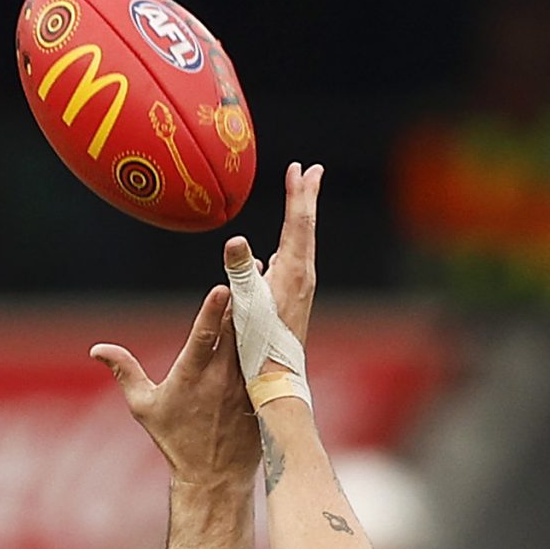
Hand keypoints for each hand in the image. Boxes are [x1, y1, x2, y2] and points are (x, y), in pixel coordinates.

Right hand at [91, 283, 260, 486]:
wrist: (215, 477)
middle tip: (250, 265)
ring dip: (260, 309)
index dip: (212, 313)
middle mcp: (222, 379)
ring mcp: (246, 384)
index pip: (203, 340)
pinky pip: (267, 355)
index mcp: (192, 378)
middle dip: (243, 297)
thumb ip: (125, 372)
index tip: (221, 287)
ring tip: (265, 275)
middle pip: (235, 330)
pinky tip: (278, 306)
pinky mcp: (260, 391)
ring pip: (255, 338)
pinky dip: (271, 332)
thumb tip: (97, 348)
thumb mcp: (144, 408)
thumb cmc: (176, 440)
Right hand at [221, 161, 322, 350]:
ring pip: (303, 243)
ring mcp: (300, 289)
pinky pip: (295, 260)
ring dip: (302, 218)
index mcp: (294, 272)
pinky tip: (283, 249)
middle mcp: (303, 277)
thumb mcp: (246, 304)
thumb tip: (236, 240)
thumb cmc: (260, 345)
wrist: (278, 380)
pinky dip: (292, 242)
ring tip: (301, 199)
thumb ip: (240, 271)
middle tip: (313, 171)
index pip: (299, 223)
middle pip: (307, 227)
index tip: (300, 168)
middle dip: (307, 197)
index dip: (299, 193)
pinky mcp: (294, 301)